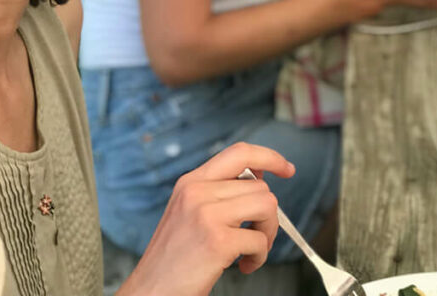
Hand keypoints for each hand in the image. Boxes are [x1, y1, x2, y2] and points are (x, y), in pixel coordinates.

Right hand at [119, 143, 295, 295]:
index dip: (269, 157)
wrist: (150, 292)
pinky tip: (244, 265)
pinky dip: (259, 257)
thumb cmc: (174, 258)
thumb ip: (219, 191)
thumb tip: (260, 176)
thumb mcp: (189, 212)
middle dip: (268, 215)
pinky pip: (260, 240)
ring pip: (267, 206)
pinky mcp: (217, 241)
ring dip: (268, 233)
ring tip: (251, 251)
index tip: (286, 168)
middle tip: (257, 236)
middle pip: (260, 186)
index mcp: (191, 182)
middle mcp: (197, 192)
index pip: (239, 153)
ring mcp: (206, 215)